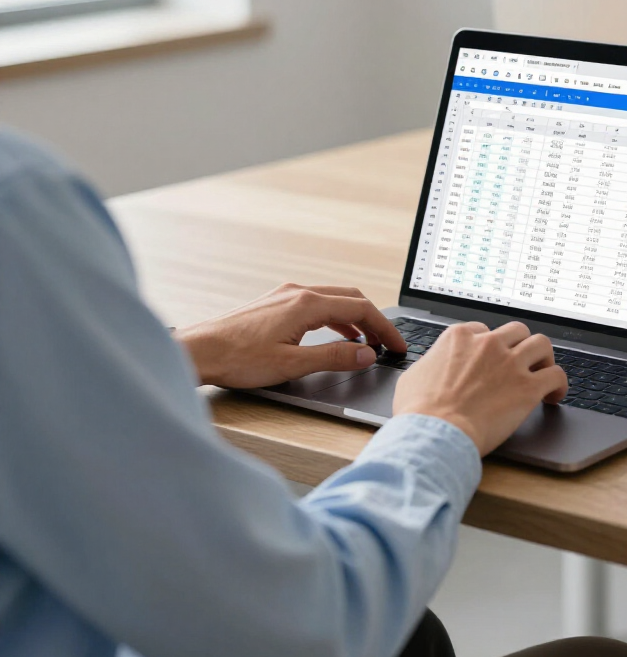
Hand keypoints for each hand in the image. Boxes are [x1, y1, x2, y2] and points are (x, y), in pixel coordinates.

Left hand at [177, 283, 405, 387]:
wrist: (198, 351)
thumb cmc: (237, 359)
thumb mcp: (292, 364)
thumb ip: (334, 358)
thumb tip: (366, 354)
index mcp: (306, 303)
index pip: (361, 308)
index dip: (385, 328)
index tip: (397, 345)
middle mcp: (297, 292)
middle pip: (351, 298)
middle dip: (374, 320)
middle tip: (388, 343)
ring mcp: (285, 295)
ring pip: (333, 299)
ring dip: (355, 318)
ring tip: (367, 342)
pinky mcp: (275, 303)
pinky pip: (316, 304)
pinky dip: (335, 317)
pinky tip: (336, 335)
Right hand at [392, 321, 567, 455]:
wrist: (436, 433)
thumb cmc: (420, 411)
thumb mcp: (414, 375)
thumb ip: (431, 363)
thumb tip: (432, 366)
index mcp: (461, 337)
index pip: (485, 330)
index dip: (490, 346)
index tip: (492, 359)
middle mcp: (489, 344)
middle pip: (517, 331)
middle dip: (520, 345)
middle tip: (521, 362)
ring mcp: (511, 364)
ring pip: (542, 344)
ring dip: (544, 358)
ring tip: (542, 372)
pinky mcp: (528, 388)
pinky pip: (556, 375)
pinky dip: (559, 384)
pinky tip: (554, 395)